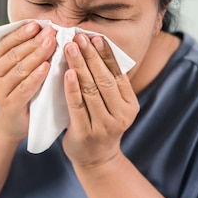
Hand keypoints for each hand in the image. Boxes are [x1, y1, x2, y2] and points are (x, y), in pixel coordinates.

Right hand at [0, 22, 56, 142]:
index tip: (39, 24)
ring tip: (52, 43)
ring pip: (20, 68)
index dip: (22, 32)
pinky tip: (47, 66)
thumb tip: (41, 31)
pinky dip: (36, 76)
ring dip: (38, 54)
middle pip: (15, 54)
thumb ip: (19, 55)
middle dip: (34, 41)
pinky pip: (24, 87)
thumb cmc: (14, 95)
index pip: (6, 43)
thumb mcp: (11, 73)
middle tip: (51, 31)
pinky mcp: (8, 104)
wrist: (5, 127)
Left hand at [62, 34, 139, 167]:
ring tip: (70, 48)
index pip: (117, 74)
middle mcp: (120, 115)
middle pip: (104, 79)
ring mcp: (104, 125)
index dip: (105, 54)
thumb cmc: (100, 125)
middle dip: (90, 56)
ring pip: (91, 90)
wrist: (96, 160)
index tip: (94, 37)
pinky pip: (77, 106)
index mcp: (130, 104)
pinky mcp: (86, 133)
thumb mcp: (112, 106)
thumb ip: (108, 84)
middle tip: (78, 37)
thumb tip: (94, 49)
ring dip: (79, 66)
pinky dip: (72, 88)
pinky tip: (67, 73)